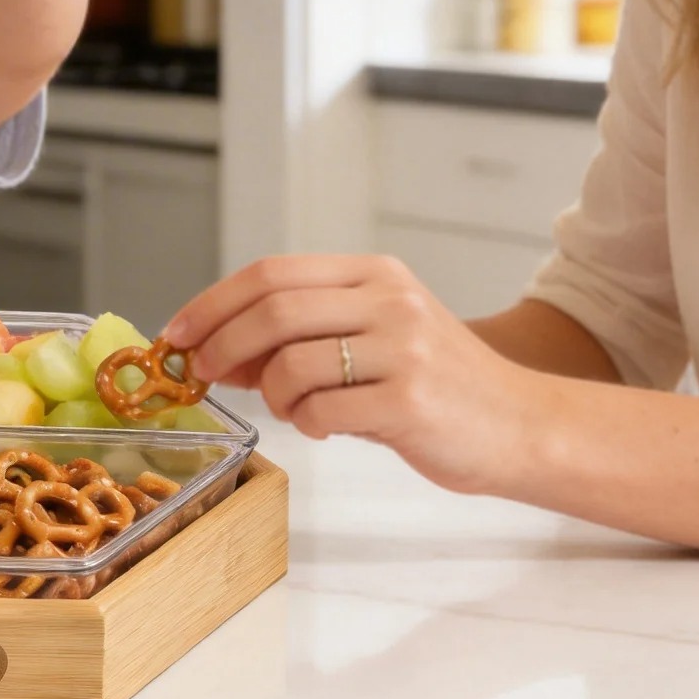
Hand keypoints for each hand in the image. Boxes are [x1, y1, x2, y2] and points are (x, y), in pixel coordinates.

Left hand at [163, 254, 547, 494]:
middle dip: (221, 344)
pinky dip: (307, 423)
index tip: (178, 332)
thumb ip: (298, 336)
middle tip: (202, 373)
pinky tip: (328, 426)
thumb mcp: (370, 338)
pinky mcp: (411, 400)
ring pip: (291, 363)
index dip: (213, 302)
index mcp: (373, 274)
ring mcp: (404, 348)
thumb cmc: (435, 383)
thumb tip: (211, 348)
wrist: (521, 424)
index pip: (271, 272)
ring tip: (295, 407)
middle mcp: (388, 300)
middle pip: (273, 309)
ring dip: (272, 394)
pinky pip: (323, 410)